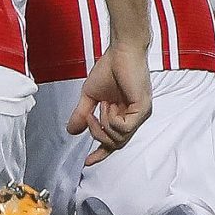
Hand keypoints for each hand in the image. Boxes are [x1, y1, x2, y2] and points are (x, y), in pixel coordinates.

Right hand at [70, 42, 152, 164]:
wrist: (121, 52)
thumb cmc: (109, 69)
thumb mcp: (89, 96)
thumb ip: (82, 114)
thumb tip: (72, 131)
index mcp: (124, 115)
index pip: (114, 140)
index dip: (101, 153)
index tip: (87, 162)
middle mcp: (134, 117)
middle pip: (115, 144)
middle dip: (96, 135)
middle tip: (88, 117)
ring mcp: (140, 114)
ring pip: (119, 138)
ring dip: (102, 125)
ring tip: (101, 106)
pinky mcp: (143, 108)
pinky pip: (123, 128)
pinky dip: (111, 121)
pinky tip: (108, 107)